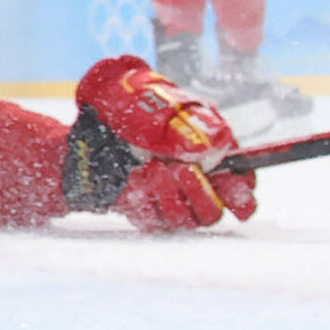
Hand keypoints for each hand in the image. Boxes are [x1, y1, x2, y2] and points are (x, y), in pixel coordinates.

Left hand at [67, 55, 255, 228]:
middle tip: (182, 170)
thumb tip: (215, 145)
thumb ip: (190, 126)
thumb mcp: (161, 109)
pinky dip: (149, 200)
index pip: (241, 186)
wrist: (87, 127)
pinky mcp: (146, 212)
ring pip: (187, 220)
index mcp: (210, 157)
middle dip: (203, 193)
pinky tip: (136, 178)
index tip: (233, 186)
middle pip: (215, 211)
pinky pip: (157, 221)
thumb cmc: (130, 112)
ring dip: (172, 195)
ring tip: (153, 168)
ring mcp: (170, 201)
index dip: (242, 192)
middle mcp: (194, 184)